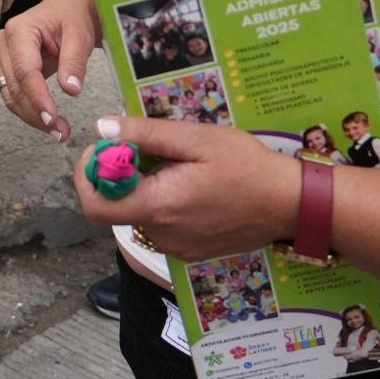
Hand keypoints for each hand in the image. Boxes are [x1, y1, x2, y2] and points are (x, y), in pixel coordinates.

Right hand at [0, 0, 98, 143]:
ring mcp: (5, 57)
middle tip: (62, 133)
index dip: (38, 98)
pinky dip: (31, 110)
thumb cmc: (74, 16)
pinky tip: (49, 121)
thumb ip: (74, 62)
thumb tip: (71, 90)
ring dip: (32, 116)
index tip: (53, 119)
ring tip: (59, 132)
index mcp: (20, 30)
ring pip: (11, 95)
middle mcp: (5, 44)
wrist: (71, 6)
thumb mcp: (79, 35)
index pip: (25, 71)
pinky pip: (15, 94)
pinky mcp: (10, 68)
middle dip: (36, 113)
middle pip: (15, 87)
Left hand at [75, 116, 300, 262]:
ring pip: (139, 214)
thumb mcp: (196, 139)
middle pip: (117, 206)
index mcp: (158, 207)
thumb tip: (102, 128)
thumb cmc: (246, 166)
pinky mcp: (190, 250)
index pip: (95, 205)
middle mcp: (162, 234)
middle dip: (120, 175)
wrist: (290, 204)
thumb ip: (145, 134)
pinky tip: (189, 183)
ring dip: (143, 187)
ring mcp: (177, 247)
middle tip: (145, 147)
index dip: (88, 176)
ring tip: (176, 163)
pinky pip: (161, 225)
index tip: (103, 150)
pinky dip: (162, 202)